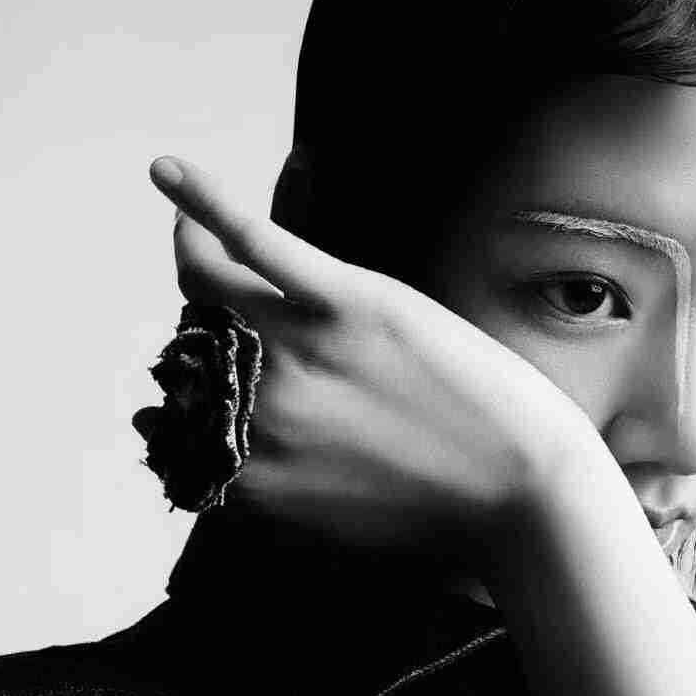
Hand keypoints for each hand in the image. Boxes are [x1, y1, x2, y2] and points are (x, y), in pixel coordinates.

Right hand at [148, 156, 596, 563]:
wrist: (529, 492)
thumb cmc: (443, 515)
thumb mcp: (327, 523)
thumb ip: (266, 486)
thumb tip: (227, 454)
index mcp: (245, 471)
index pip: (176, 419)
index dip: (181, 402)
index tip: (185, 393)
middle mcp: (255, 410)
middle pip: (194, 348)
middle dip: (203, 337)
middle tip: (240, 329)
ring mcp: (299, 350)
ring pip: (209, 290)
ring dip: (195, 266)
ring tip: (192, 240)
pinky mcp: (348, 302)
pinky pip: (255, 243)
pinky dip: (203, 202)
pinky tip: (166, 172)